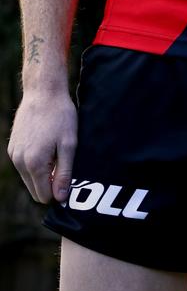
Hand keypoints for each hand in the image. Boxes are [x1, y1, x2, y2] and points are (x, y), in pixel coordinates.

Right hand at [8, 89, 77, 203]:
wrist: (43, 92)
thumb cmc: (60, 116)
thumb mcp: (69, 144)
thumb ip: (64, 174)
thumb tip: (60, 198)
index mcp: (34, 164)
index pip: (44, 196)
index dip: (58, 191)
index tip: (68, 177)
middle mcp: (19, 162)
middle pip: (34, 190)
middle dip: (49, 184)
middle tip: (63, 165)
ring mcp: (13, 154)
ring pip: (28, 178)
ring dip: (42, 173)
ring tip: (55, 152)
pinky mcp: (12, 147)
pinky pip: (23, 166)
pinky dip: (34, 163)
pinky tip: (46, 145)